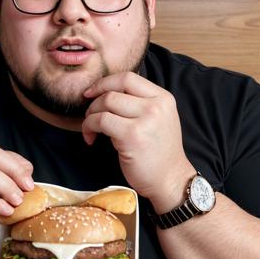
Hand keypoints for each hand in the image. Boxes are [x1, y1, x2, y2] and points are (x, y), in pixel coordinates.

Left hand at [82, 72, 194, 211]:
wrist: (170, 181)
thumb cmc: (159, 153)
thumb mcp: (158, 120)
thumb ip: (140, 103)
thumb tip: (106, 93)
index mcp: (163, 98)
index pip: (128, 77)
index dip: (105, 83)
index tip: (91, 93)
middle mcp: (156, 106)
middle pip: (114, 89)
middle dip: (94, 101)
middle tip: (89, 115)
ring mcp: (145, 120)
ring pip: (105, 103)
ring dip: (90, 116)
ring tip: (91, 129)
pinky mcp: (132, 135)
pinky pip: (101, 121)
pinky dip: (89, 128)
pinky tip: (91, 139)